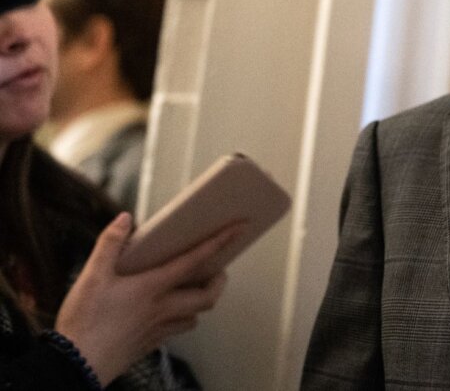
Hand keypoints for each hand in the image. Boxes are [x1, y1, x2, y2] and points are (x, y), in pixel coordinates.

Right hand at [54, 213, 242, 383]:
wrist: (76, 364)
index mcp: (152, 287)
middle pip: (208, 296)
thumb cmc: (84, 320)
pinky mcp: (150, 344)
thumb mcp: (91, 276)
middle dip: (219, 280)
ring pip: (196, 316)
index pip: (194, 260)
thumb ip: (109, 244)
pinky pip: (178, 329)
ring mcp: (159, 329)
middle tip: (218, 268)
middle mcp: (163, 308)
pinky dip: (182, 318)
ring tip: (195, 289)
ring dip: (201, 302)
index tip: (238, 228)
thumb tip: (125, 219)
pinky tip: (169, 313)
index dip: (219, 242)